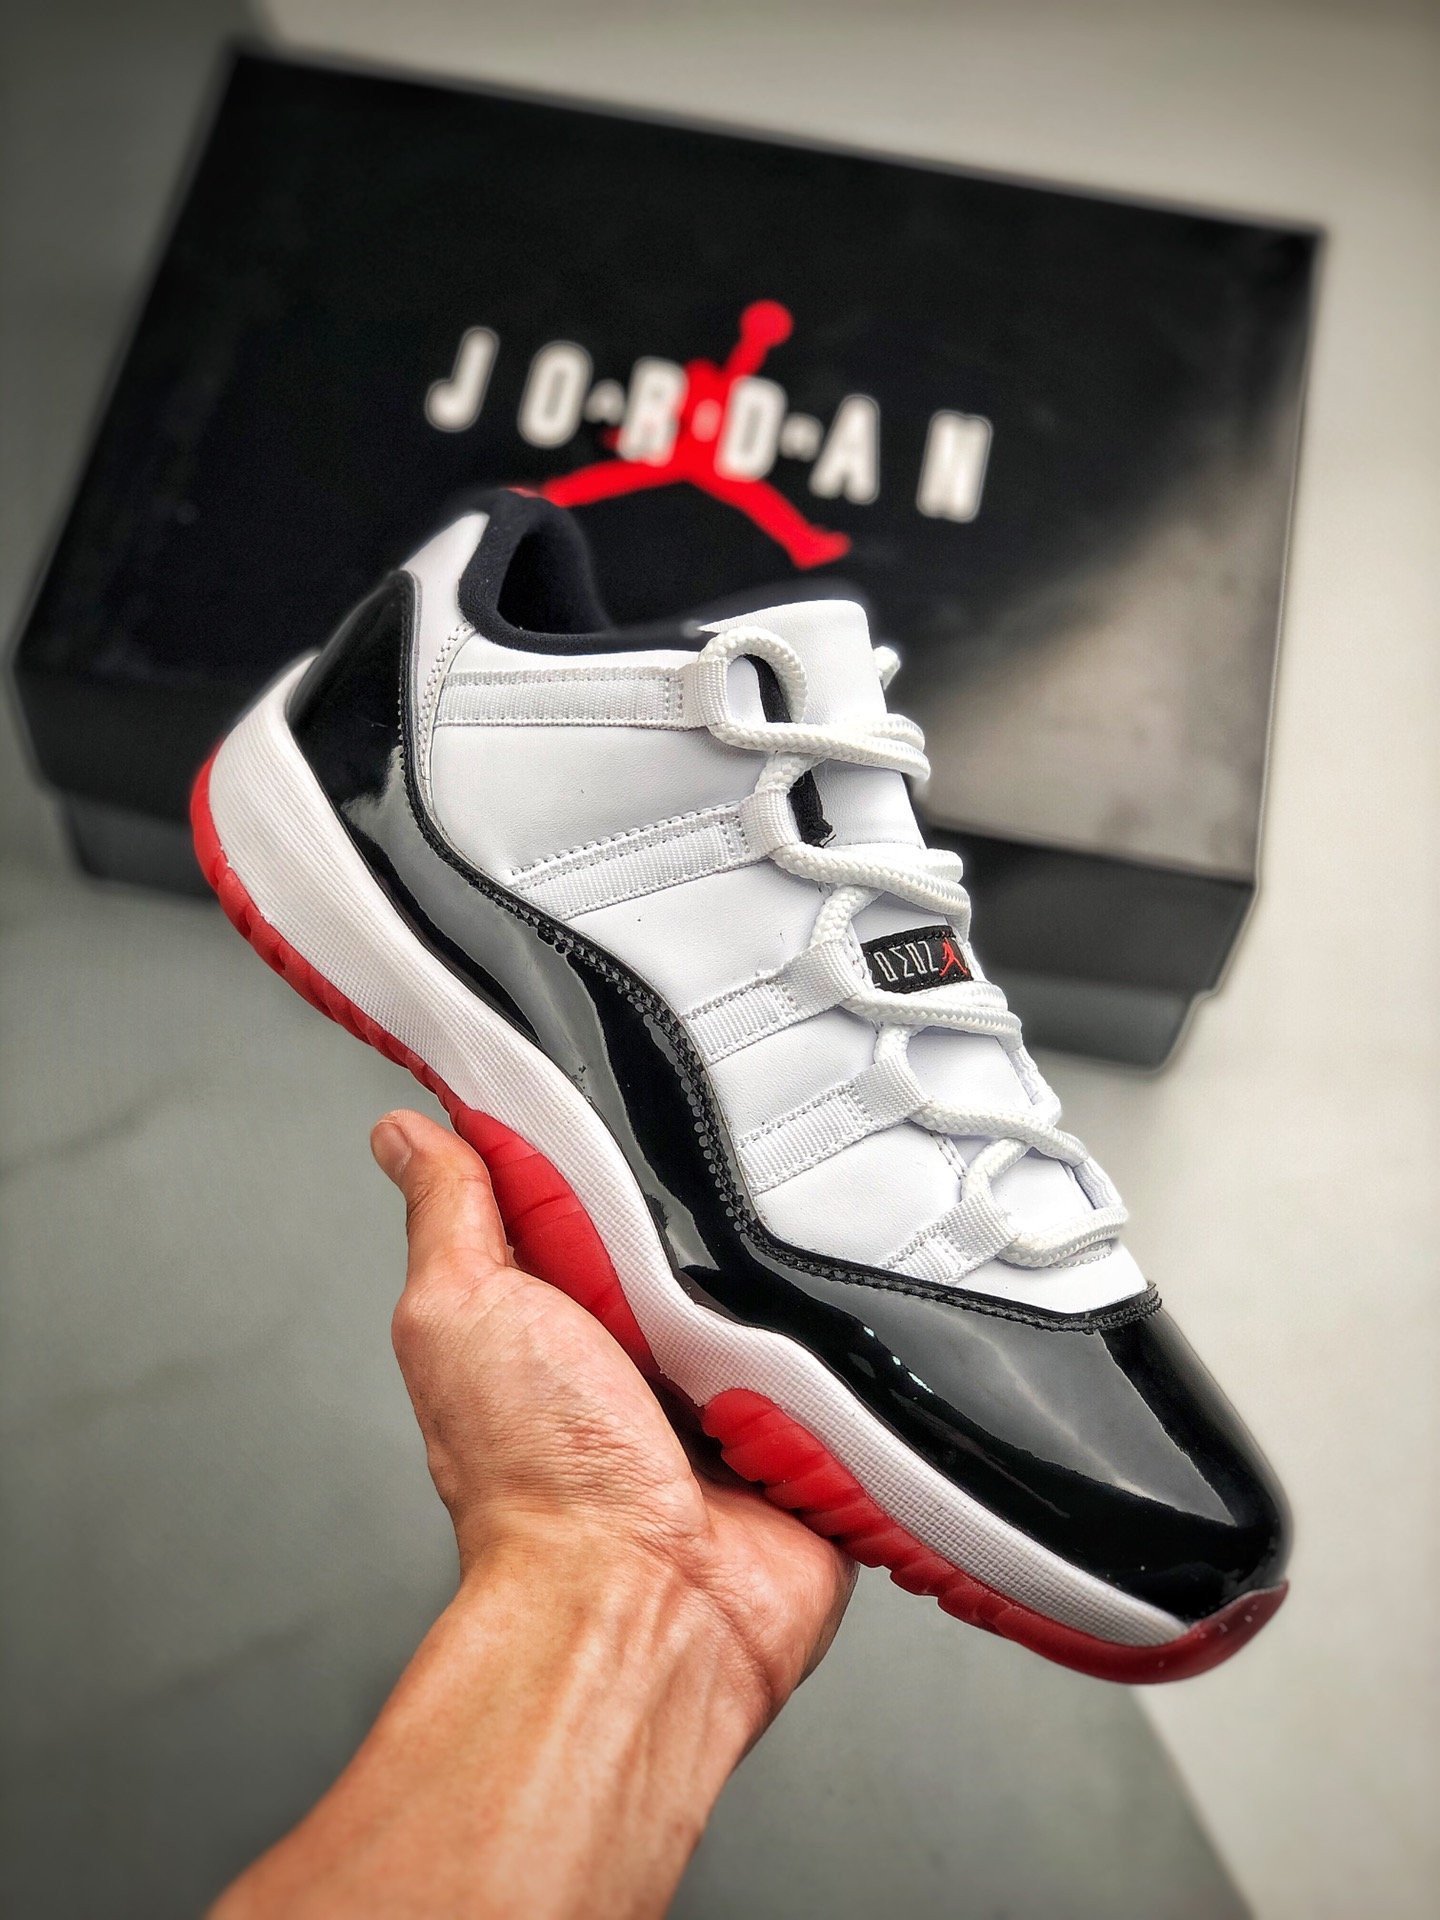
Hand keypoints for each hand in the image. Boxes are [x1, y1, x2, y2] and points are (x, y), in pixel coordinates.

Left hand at [372, 1107, 855, 1729]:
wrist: (643, 1603)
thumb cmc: (537, 1480)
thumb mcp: (462, 1310)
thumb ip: (450, 1218)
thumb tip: (407, 1136)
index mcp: (565, 1314)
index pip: (596, 1196)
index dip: (613, 1138)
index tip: (636, 1077)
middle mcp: (649, 1355)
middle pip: (702, 1233)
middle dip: (723, 1197)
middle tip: (733, 1168)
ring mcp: (734, 1397)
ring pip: (786, 1289)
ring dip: (795, 1268)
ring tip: (797, 1239)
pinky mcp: (809, 1435)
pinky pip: (855, 1363)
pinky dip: (858, 1341)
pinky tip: (848, 1311)